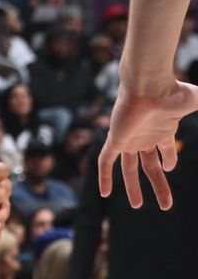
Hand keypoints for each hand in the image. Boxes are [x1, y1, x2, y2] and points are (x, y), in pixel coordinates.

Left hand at [98, 80, 197, 209]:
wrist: (147, 86)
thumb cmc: (171, 92)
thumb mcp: (197, 100)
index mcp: (161, 129)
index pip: (165, 149)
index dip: (169, 159)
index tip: (170, 167)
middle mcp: (144, 136)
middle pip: (150, 166)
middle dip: (158, 185)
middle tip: (166, 206)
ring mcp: (129, 138)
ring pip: (128, 168)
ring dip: (132, 187)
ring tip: (137, 205)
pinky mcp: (115, 139)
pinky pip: (105, 160)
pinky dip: (104, 176)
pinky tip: (104, 192)